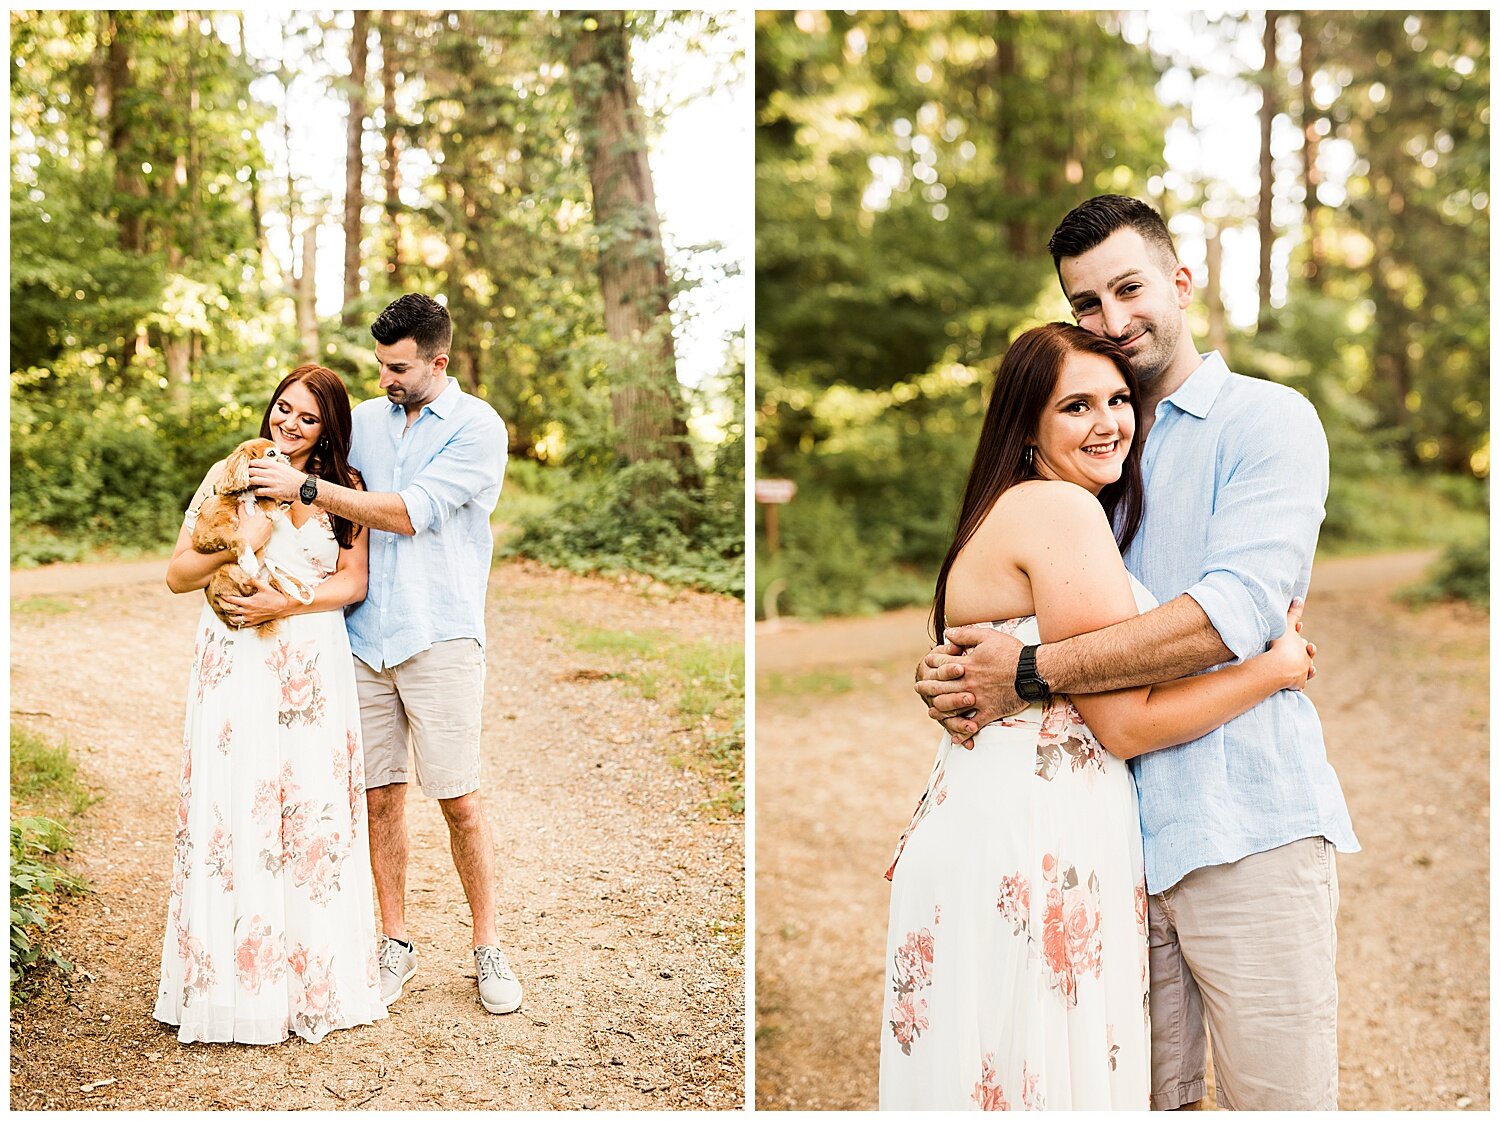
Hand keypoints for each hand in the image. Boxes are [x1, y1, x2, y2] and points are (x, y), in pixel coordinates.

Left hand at [220, 575, 292, 627]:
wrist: (284, 606)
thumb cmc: (274, 597)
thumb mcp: (263, 586)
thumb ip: (252, 582)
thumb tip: (244, 581)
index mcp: (248, 602)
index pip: (232, 600)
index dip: (225, 598)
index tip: (221, 595)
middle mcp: (247, 611)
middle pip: (231, 611)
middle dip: (225, 607)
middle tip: (222, 604)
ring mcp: (251, 618)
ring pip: (235, 620)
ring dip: (230, 616)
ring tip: (228, 613)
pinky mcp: (255, 622)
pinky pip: (243, 625)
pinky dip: (238, 623)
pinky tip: (237, 620)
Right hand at [242, 508, 276, 553]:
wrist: (246, 544)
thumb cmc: (244, 532)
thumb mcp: (242, 518)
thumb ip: (242, 509)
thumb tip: (242, 504)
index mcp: (261, 515)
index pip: (257, 507)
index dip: (252, 507)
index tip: (251, 507)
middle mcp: (267, 520)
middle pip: (262, 515)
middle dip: (257, 515)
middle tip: (251, 518)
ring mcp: (269, 527)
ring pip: (265, 521)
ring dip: (260, 522)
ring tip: (253, 525)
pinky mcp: (270, 534)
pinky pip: (267, 528)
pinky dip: (263, 528)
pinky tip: (256, 530)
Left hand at [248, 458, 306, 503]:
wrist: (304, 487)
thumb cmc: (296, 477)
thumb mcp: (287, 466)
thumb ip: (279, 462)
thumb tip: (276, 458)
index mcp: (274, 465)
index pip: (255, 462)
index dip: (250, 466)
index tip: (248, 469)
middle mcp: (272, 472)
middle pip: (252, 471)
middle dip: (247, 474)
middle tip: (247, 477)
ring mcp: (272, 482)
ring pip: (253, 480)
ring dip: (250, 483)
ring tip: (251, 485)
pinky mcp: (274, 492)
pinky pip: (259, 491)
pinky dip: (256, 492)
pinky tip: (258, 492)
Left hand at [914, 626, 1027, 747]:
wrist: (1033, 671)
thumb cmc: (1012, 652)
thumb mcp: (987, 636)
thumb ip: (965, 634)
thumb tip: (948, 633)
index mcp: (966, 665)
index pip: (941, 665)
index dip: (931, 663)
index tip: (927, 663)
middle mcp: (968, 683)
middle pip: (940, 687)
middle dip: (927, 688)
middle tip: (919, 688)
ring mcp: (977, 699)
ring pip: (952, 708)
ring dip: (939, 710)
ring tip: (931, 711)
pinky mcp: (989, 712)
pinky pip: (973, 725)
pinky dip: (964, 732)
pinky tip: (956, 737)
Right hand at [1262, 599, 1316, 690]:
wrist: (1280, 668)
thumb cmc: (1282, 647)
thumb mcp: (1287, 627)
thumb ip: (1293, 613)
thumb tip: (1299, 598)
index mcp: (1304, 649)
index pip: (1304, 644)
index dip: (1300, 639)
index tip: (1298, 632)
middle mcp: (1305, 662)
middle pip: (1307, 658)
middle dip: (1305, 654)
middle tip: (1301, 649)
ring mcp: (1301, 675)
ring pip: (1306, 673)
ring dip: (1306, 671)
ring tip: (1306, 669)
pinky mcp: (1295, 686)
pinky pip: (1298, 687)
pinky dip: (1297, 686)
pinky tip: (1296, 688)